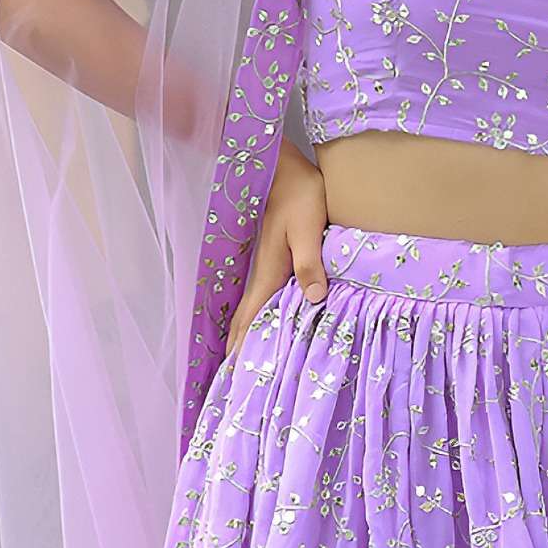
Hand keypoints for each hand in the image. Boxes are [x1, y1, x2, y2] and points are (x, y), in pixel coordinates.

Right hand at [223, 151, 328, 360]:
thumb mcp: (308, 226)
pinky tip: (264, 327)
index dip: (244, 349)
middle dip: (239, 351)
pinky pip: (262, 299)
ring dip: (247, 336)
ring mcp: (265, 267)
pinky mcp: (272, 259)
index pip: (252, 320)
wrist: (282, 165)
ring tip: (244, 364)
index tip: (236, 379)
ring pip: (252, 311)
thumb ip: (309, 262)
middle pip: (246, 321)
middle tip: (233, 383)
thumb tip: (313, 298)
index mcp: (269, 273)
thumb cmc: (298, 192)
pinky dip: (257, 318)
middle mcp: (262, 275)